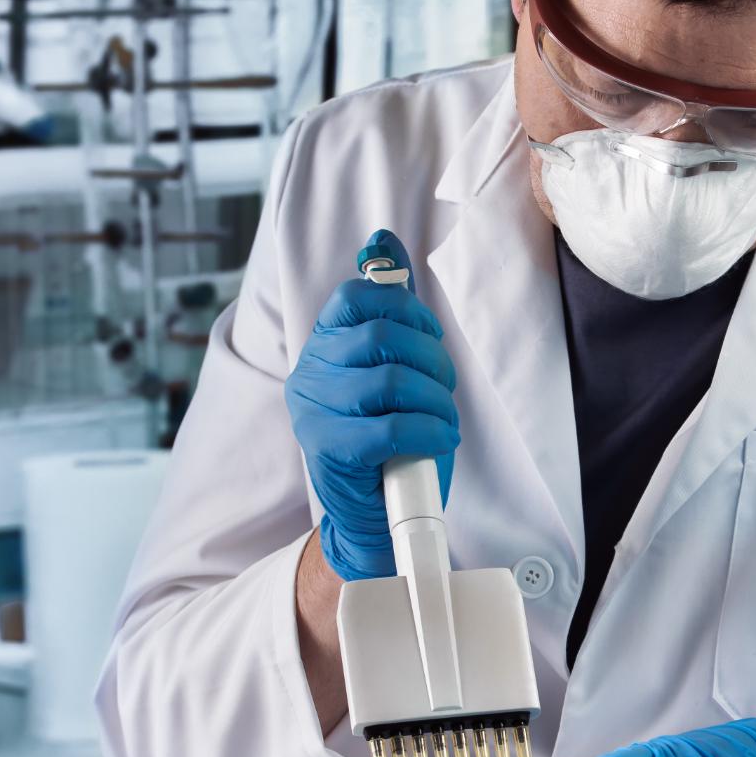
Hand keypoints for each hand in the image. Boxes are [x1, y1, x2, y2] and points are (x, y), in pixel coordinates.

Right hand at [285, 229, 459, 581]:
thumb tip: (384, 242)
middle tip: (445, 386)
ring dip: (435, 399)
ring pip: (389, 381)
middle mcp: (310, 372)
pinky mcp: (328, 449)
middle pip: (381, 336)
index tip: (429, 335)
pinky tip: (439, 439)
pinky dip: (429, 430)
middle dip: (431, 359)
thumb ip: (388, 311)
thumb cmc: (390, 440)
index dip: (404, 307)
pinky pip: (390, 426)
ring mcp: (314, 411)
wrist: (371, 514)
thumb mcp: (391, 369)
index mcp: (323, 345)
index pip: (355, 297)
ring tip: (444, 419)